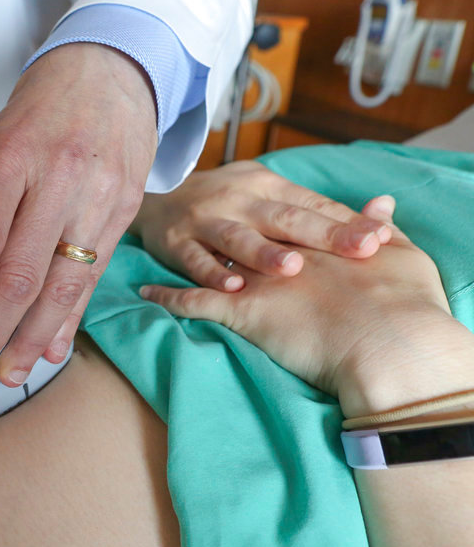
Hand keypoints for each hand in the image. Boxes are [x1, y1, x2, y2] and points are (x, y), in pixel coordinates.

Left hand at [0, 43, 157, 385]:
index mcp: (13, 154)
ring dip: (30, 339)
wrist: (114, 69)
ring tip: (8, 372)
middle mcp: (59, 178)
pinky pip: (93, 278)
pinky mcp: (125, 213)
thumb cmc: (44, 107)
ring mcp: (98, 198)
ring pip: (61, 286)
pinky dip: (69, 319)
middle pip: (19, 274)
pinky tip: (52, 348)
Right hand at [130, 161, 392, 291]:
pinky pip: (196, 260)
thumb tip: (383, 214)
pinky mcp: (176, 242)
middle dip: (322, 235)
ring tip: (293, 269)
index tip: (379, 238)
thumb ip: (316, 208)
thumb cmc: (226, 202)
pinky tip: (234, 288)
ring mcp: (205, 220)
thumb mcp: (266, 193)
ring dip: (264, 254)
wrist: (156, 198)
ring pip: (238, 237)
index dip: (344, 221)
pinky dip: (213, 274)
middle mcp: (238, 199)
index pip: (311, 204)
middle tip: (358, 251)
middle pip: (283, 218)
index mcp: (265, 186)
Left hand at [140, 196, 473, 417]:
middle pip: (243, 231)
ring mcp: (255, 280)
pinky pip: (192, 303)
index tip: (250, 204)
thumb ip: (378, 229)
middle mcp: (277, 251)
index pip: (284, 217)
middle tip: (202, 216)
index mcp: (311, 238)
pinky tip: (145, 292)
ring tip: (162, 247)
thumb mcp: (398, 259)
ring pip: (210, 261)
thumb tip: (383, 208)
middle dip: (219, 221)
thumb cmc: (399, 304)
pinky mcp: (239, 310)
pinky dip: (168, 297)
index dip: (264, 212)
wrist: (385, 342)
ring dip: (185, 254)